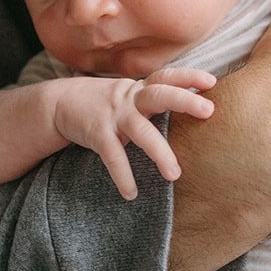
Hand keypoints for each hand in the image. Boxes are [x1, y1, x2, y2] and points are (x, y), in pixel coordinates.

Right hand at [52, 67, 215, 199]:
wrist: (58, 103)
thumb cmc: (104, 104)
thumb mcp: (129, 96)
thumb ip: (152, 100)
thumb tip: (190, 112)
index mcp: (140, 89)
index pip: (167, 77)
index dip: (189, 77)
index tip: (212, 81)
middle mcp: (129, 99)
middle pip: (160, 94)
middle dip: (185, 100)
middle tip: (209, 110)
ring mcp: (113, 115)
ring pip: (141, 131)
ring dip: (160, 152)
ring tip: (174, 175)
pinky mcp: (97, 133)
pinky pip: (112, 155)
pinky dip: (122, 175)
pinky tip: (131, 193)